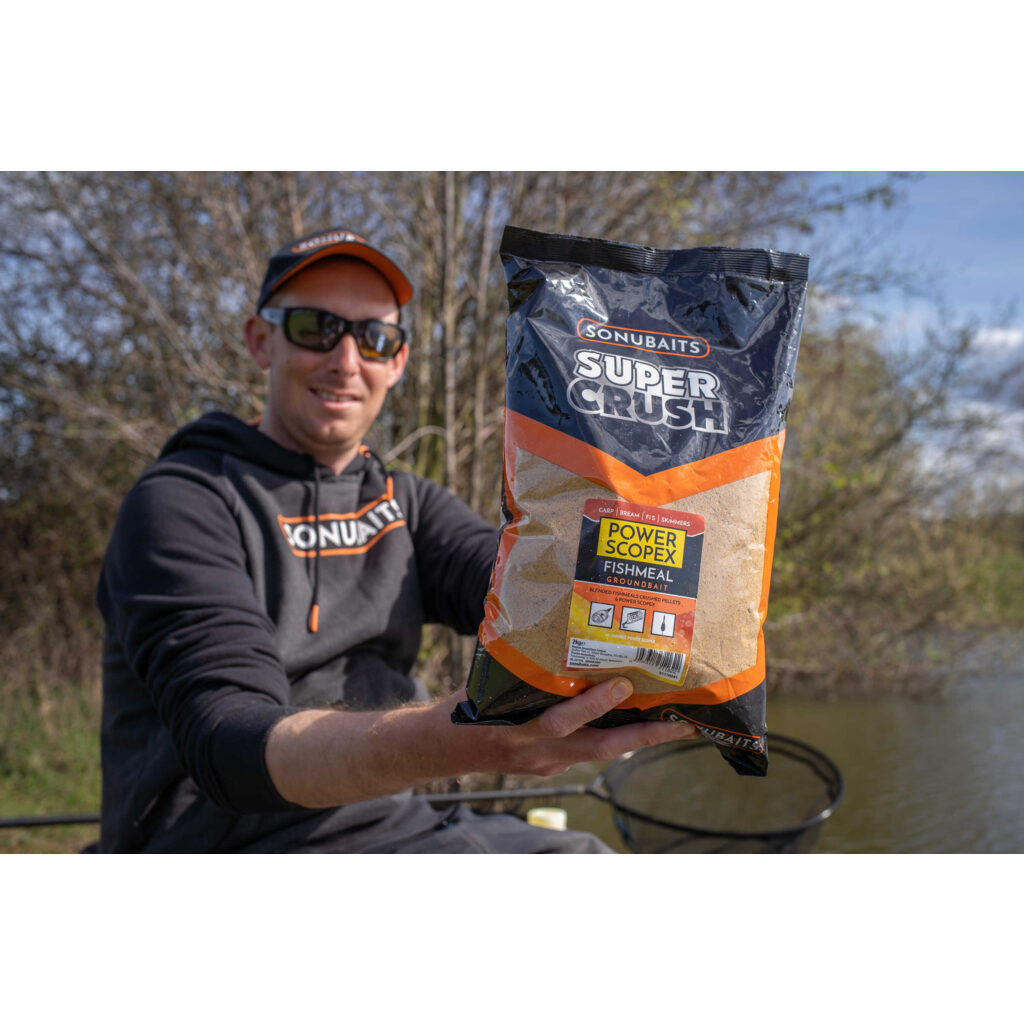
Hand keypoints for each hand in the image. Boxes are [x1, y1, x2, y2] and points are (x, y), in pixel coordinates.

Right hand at [459, 676, 699, 777]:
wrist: (439, 748)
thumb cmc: (464, 705)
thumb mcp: (488, 681)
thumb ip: (521, 664)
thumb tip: (550, 623)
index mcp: (519, 727)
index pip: (561, 720)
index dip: (594, 706)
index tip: (623, 684)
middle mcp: (538, 751)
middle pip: (598, 749)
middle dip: (643, 737)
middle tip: (680, 723)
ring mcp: (545, 764)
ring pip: (598, 753)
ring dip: (636, 739)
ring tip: (672, 723)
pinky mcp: (548, 768)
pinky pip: (585, 752)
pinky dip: (610, 737)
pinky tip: (632, 723)